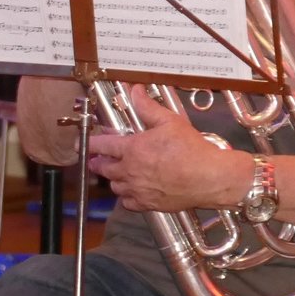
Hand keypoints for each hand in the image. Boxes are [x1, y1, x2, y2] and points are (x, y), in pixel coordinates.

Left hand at [86, 85, 243, 212]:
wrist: (211, 178)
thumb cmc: (193, 150)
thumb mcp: (170, 121)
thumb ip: (148, 107)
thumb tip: (135, 91)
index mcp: (132, 149)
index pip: (101, 145)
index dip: (90, 144)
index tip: (82, 144)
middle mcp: (130, 170)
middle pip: (103, 167)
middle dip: (98, 162)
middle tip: (97, 159)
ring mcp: (138, 189)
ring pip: (114, 186)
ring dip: (113, 179)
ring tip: (117, 173)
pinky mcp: (148, 204)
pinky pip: (128, 203)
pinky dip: (126, 197)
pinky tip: (132, 191)